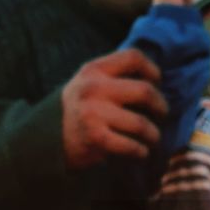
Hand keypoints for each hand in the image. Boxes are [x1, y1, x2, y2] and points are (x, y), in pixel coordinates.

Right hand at [61, 49, 167, 166]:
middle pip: (145, 91)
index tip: (156, 83)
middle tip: (162, 114)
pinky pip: (131, 146)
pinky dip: (141, 151)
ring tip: (153, 138)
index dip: (153, 70)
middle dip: (161, 105)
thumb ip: (114, 75)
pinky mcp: (95, 138)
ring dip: (154, 134)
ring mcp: (93, 113)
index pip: (134, 57)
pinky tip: (141, 151)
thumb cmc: (79, 109)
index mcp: (94, 70)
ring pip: (142, 123)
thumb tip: (155, 79)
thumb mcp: (88, 82)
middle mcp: (93, 88)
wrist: (47, 138)